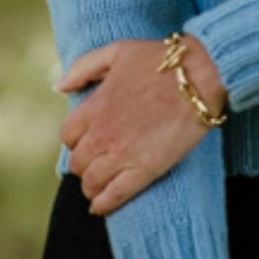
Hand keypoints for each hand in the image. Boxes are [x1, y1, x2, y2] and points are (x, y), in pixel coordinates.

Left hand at [57, 34, 228, 216]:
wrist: (198, 77)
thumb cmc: (160, 61)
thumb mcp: (116, 52)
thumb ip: (83, 67)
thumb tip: (60, 86)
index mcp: (93, 107)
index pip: (67, 136)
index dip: (75, 141)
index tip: (85, 142)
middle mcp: (102, 134)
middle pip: (77, 163)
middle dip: (83, 165)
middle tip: (94, 165)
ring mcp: (122, 154)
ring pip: (91, 182)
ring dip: (91, 186)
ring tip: (97, 187)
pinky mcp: (145, 169)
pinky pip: (115, 195)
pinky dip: (103, 204)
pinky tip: (101, 206)